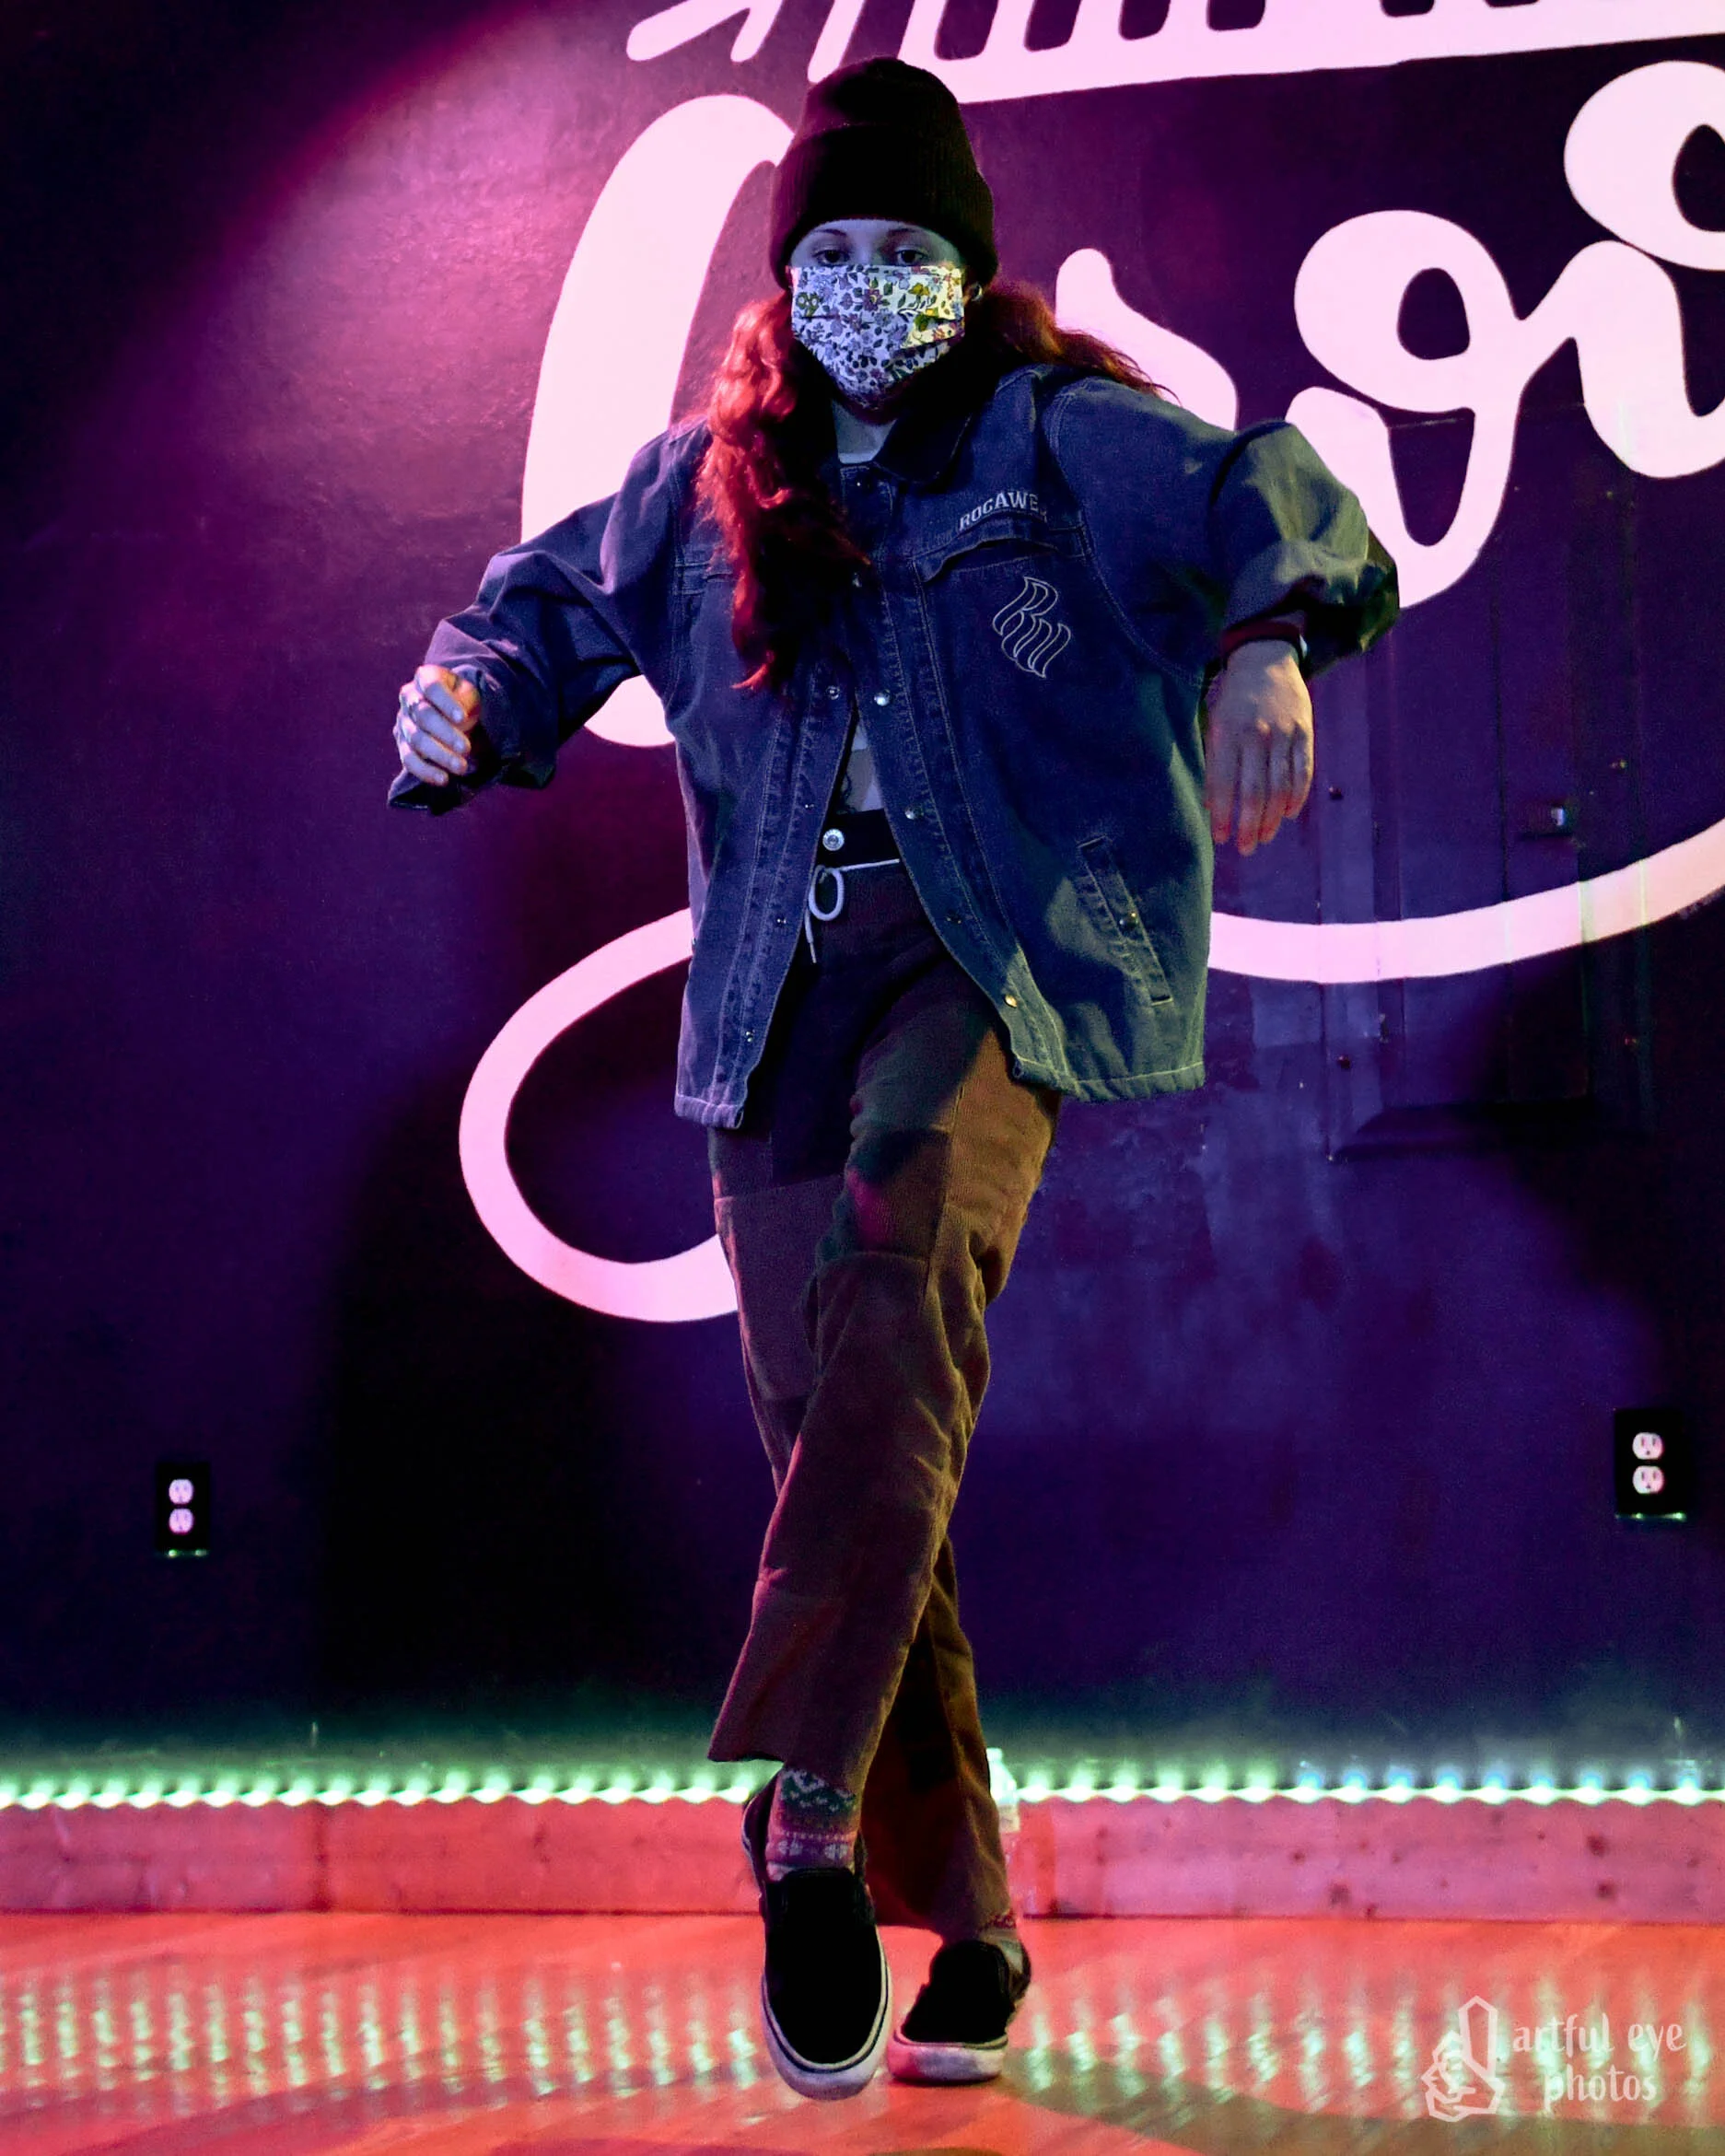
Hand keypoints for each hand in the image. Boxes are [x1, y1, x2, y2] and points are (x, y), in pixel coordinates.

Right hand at [394, 664, 480, 786]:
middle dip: (446, 734)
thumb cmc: (463, 700)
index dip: (446, 703)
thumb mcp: (469, 694)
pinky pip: (409, 760)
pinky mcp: (403, 744)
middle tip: (466, 749)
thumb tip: (458, 722)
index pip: (432, 687)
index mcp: (425, 677)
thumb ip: (464, 701)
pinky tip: (444, 779)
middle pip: (423, 715)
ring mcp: (403, 721)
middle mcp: (409, 697)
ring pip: (416, 740)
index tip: (462, 718)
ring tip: (462, 767)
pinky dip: (425, 771)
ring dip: (439, 755)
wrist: (453, 713)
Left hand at [1203, 640, 1313, 855]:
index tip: (1220, 838)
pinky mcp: (1305, 733)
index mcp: (1227, 734)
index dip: (1223, 815)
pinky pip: (1303, 773)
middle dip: (1248, 826)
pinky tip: (1286, 814)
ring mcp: (1283, 735)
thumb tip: (1213, 805)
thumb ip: (1215, 762)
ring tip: (1263, 838)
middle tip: (1245, 849)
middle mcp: (1256, 736)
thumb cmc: (1232, 697)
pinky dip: (1296, 797)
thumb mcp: (1214, 723)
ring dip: (1271, 819)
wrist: (1265, 659)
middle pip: (1254, 792)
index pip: (1224, 785)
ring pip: (1279, 788)